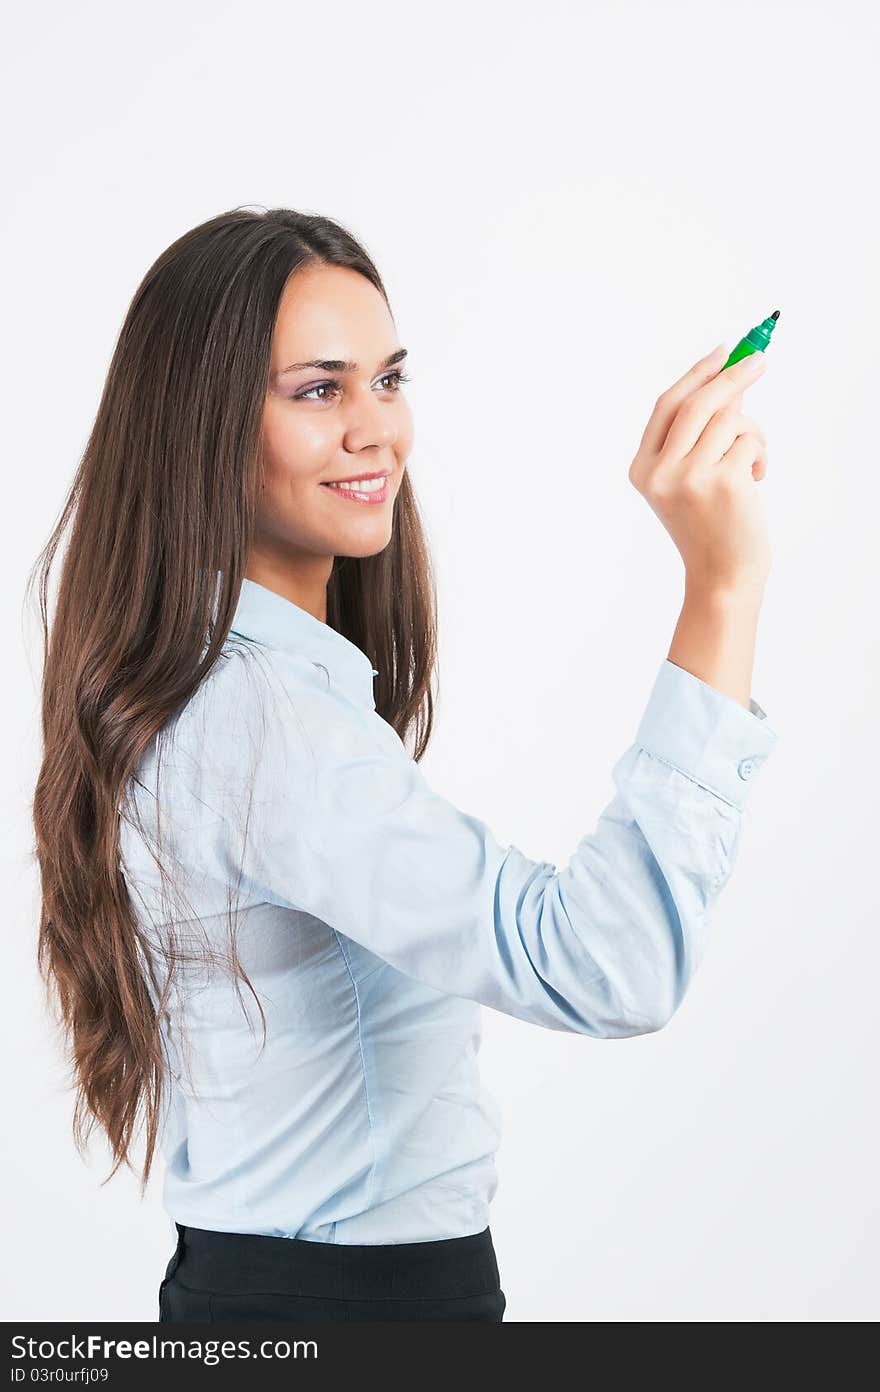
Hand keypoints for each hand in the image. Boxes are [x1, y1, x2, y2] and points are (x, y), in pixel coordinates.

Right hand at [628, 345, 771, 598]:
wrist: (721, 577)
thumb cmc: (711, 526)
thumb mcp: (690, 478)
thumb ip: (699, 434)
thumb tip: (728, 379)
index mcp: (641, 469)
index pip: (667, 405)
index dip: (696, 374)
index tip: (722, 351)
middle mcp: (659, 472)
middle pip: (697, 403)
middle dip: (731, 375)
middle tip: (759, 359)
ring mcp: (688, 478)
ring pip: (729, 421)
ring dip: (752, 432)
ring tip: (754, 459)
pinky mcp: (722, 483)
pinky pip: (748, 442)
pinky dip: (759, 453)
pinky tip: (756, 479)